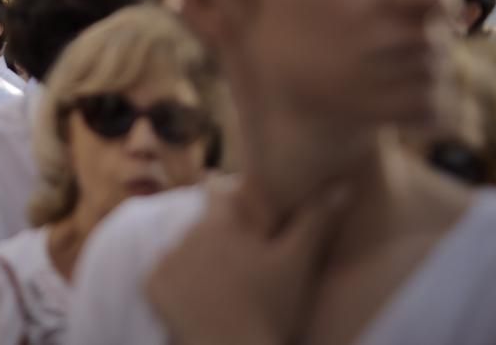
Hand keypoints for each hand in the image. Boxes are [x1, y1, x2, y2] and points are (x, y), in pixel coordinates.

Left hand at [145, 184, 349, 344]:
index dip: (227, 193)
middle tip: (238, 264)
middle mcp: (187, 235)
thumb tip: (343, 186)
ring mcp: (166, 261)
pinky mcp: (152, 288)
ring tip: (221, 287)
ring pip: (182, 252)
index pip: (216, 190)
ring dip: (196, 262)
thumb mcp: (298, 263)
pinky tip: (198, 302)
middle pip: (201, 227)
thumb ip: (316, 220)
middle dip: (216, 238)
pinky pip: (162, 278)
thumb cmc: (271, 308)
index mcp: (220, 223)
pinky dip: (176, 287)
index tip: (234, 200)